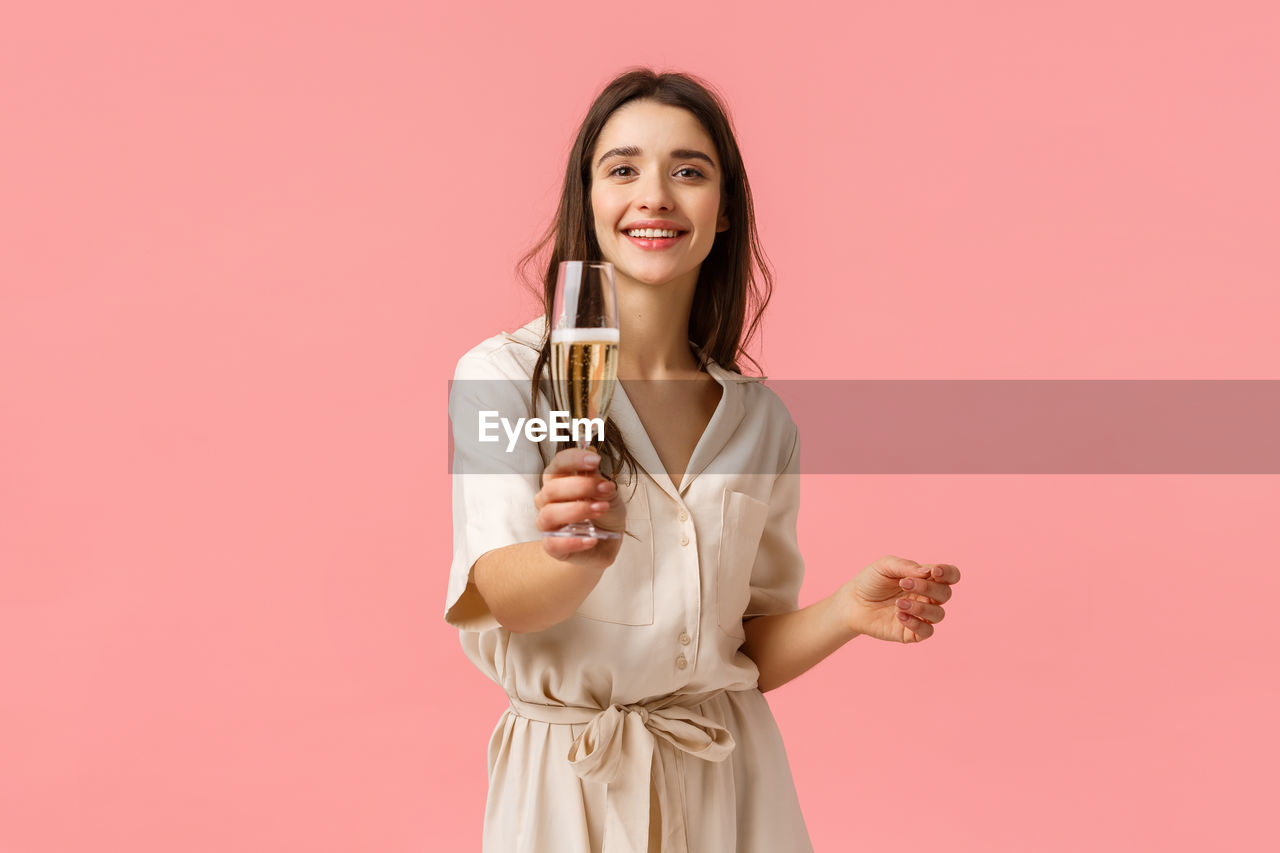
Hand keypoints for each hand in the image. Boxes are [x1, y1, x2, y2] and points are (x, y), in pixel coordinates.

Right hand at [534, 447, 626, 568]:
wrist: (608, 541)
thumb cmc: (603, 512)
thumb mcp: (608, 492)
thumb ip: (598, 479)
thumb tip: (591, 465)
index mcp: (558, 480)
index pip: (558, 464)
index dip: (574, 459)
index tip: (595, 460)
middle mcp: (547, 500)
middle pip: (553, 488)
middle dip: (581, 486)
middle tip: (605, 490)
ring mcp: (547, 523)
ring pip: (550, 514)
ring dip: (578, 510)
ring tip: (601, 509)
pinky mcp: (552, 545)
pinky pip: (554, 543)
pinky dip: (574, 541)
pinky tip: (592, 538)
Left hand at [842, 555, 959, 642]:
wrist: (852, 602)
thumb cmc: (870, 581)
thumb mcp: (885, 566)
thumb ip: (906, 566)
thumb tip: (928, 571)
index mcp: (925, 579)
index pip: (950, 576)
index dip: (949, 573)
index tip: (935, 571)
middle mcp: (927, 597)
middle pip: (945, 594)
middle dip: (928, 588)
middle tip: (904, 584)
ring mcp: (921, 615)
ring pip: (938, 614)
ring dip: (921, 607)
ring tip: (899, 603)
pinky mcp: (911, 632)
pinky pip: (927, 631)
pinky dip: (916, 623)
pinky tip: (900, 615)